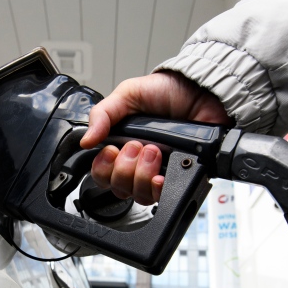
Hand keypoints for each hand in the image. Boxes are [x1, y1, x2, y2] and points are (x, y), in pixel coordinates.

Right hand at [80, 71, 231, 204]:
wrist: (202, 92)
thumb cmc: (168, 90)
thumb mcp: (128, 94)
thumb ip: (102, 114)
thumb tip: (85, 140)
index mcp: (123, 145)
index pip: (103, 173)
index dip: (103, 168)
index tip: (110, 150)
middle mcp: (140, 163)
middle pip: (119, 188)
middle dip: (124, 168)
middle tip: (137, 145)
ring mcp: (160, 172)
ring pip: (139, 195)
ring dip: (142, 174)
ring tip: (155, 151)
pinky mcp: (180, 176)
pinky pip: (164, 196)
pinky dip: (158, 188)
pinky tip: (160, 176)